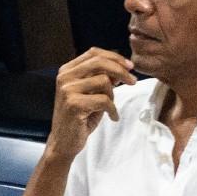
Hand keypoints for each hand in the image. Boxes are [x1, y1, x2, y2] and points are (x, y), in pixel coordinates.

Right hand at [43, 48, 136, 162]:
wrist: (63, 142)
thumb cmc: (80, 118)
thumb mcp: (91, 94)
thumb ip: (101, 79)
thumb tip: (122, 67)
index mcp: (67, 70)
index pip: (93, 53)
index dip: (114, 57)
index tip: (129, 66)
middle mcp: (65, 77)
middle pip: (100, 62)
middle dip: (121, 70)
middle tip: (133, 81)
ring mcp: (68, 90)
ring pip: (104, 81)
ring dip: (113, 95)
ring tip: (110, 107)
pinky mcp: (74, 104)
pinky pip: (104, 100)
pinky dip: (113, 110)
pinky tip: (112, 117)